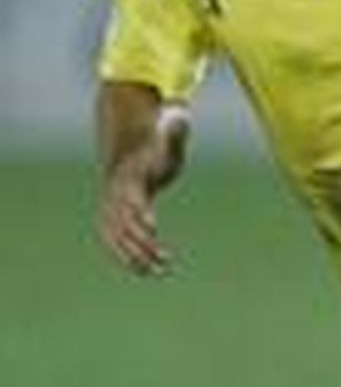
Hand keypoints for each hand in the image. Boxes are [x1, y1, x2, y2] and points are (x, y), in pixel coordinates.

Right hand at [99, 108, 188, 274]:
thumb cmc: (154, 149)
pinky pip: (115, 242)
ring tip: (159, 271)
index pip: (132, 200)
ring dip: (136, 255)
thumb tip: (181, 115)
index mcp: (131, 178)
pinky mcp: (114, 220)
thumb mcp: (167, 140)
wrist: (127, 153)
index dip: (141, 215)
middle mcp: (117, 196)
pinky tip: (143, 271)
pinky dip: (126, 257)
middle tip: (164, 259)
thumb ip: (175, 133)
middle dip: (142, 243)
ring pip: (119, 237)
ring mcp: (112, 209)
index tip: (154, 230)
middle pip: (125, 224)